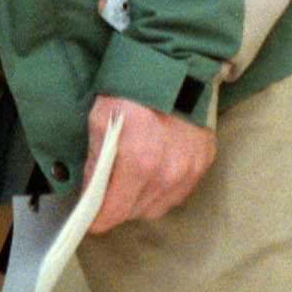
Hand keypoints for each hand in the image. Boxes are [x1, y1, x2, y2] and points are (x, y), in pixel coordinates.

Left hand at [85, 92, 215, 233]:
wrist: (174, 69)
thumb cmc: (131, 91)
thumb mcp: (100, 119)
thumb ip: (94, 160)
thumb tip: (88, 191)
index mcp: (137, 163)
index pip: (115, 211)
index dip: (99, 220)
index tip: (89, 222)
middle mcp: (166, 176)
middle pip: (135, 212)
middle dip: (117, 206)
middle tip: (105, 193)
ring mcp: (188, 174)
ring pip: (157, 207)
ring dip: (140, 201)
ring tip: (129, 180)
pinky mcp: (202, 167)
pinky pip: (176, 195)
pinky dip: (161, 190)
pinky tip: (152, 172)